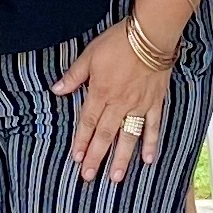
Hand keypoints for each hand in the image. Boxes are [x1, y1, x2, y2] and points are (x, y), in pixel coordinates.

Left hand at [51, 21, 170, 183]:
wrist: (150, 35)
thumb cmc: (119, 42)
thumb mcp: (89, 55)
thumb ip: (74, 75)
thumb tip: (57, 89)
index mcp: (100, 93)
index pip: (87, 122)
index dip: (81, 141)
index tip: (77, 159)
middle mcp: (119, 104)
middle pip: (105, 135)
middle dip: (96, 157)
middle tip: (89, 176)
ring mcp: (138, 105)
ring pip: (128, 137)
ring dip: (121, 158)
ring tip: (116, 177)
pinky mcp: (155, 102)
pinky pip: (152, 126)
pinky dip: (150, 143)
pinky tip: (148, 159)